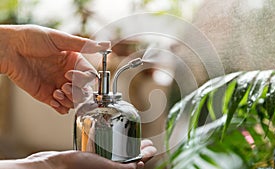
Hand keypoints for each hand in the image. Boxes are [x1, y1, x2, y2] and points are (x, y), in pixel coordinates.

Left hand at [0, 25, 109, 113]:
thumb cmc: (31, 39)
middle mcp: (69, 75)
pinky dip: (60, 107)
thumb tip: (104, 45)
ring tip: (56, 91)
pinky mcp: (47, 96)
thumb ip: (83, 45)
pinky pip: (61, 108)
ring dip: (69, 100)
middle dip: (77, 92)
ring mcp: (59, 86)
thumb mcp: (60, 39)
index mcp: (75, 62)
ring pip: (75, 101)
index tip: (69, 74)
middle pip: (85, 91)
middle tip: (64, 86)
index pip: (90, 76)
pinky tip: (52, 98)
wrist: (9, 49)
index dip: (83, 78)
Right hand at [0, 140, 156, 168]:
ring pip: (116, 153)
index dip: (145, 156)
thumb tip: (140, 165)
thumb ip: (124, 167)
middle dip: (137, 149)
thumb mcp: (106, 168)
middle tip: (144, 142)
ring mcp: (98, 164)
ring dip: (124, 144)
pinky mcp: (88, 158)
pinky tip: (108, 132)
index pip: (134, 165)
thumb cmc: (77, 168)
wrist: (54, 165)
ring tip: (130, 134)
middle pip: (127, 158)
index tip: (152, 147)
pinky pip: (101, 149)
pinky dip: (107, 141)